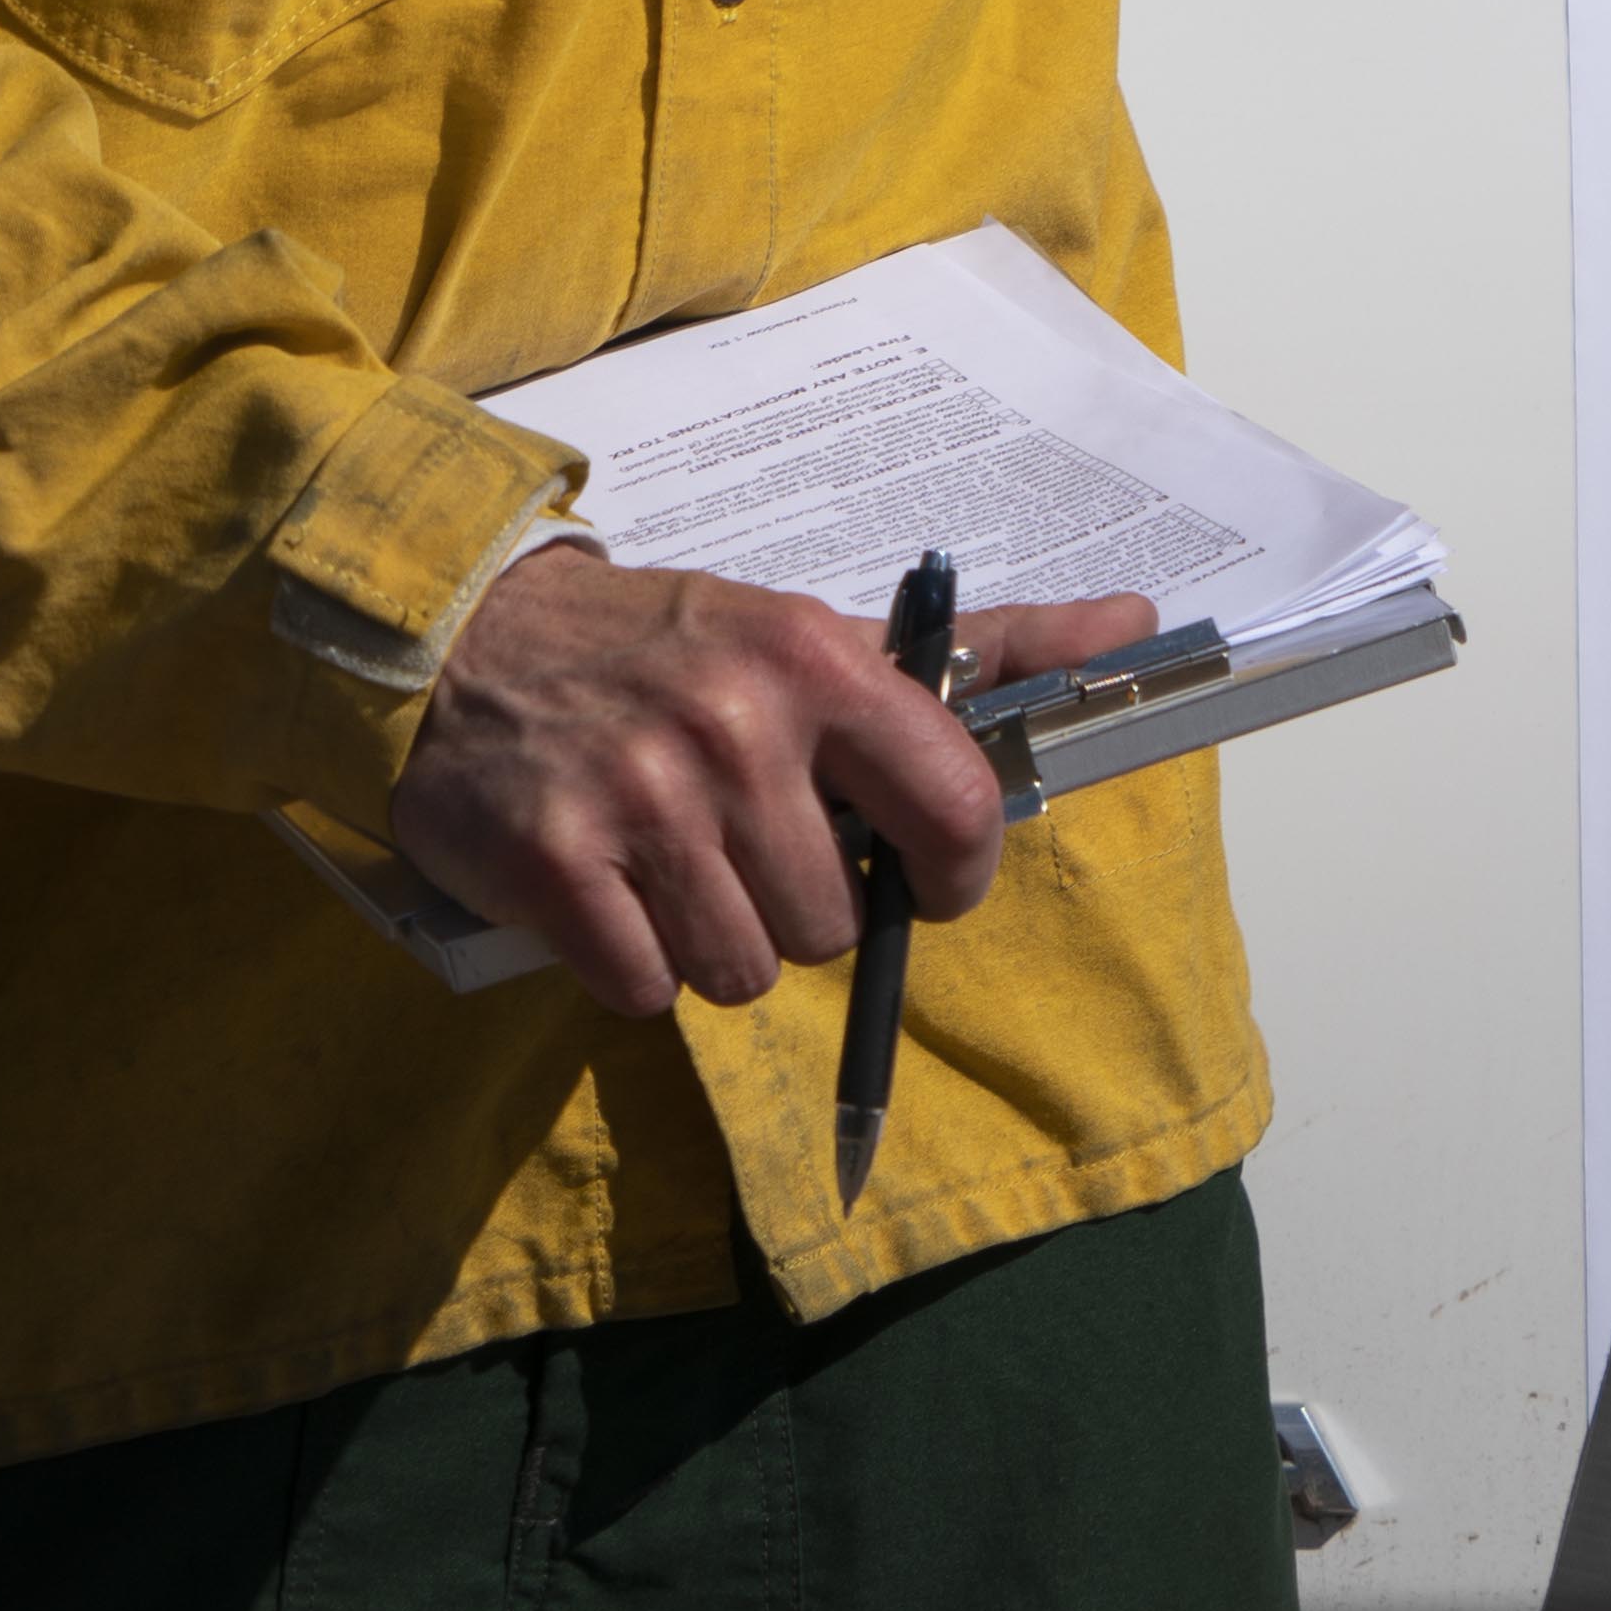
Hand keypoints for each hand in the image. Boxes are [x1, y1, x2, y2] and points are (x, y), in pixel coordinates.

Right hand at [383, 546, 1168, 1016]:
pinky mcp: (549, 862)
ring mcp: (639, 797)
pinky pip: (644, 989)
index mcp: (821, 665)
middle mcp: (736, 727)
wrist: (473, 636)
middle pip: (835, 921)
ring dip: (716, 943)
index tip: (926, 882)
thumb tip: (1137, 621)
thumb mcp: (823, 632)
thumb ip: (981, 647)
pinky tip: (613, 894)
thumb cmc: (675, 648)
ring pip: (744, 969)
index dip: (952, 878)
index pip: (953, 811)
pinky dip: (633, 964)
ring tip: (678, 867)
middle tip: (746, 847)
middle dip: (801, 908)